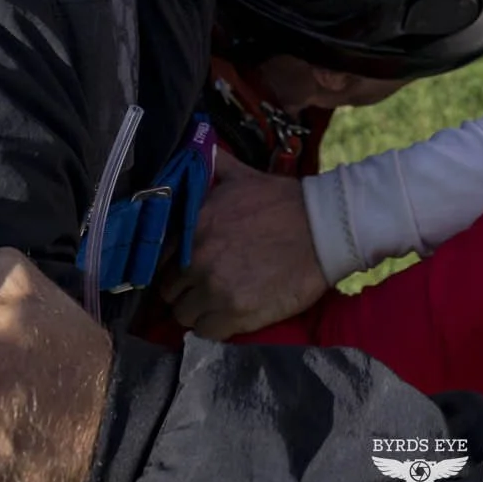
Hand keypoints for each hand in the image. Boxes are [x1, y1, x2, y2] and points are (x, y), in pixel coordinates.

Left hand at [160, 155, 329, 336]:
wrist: (324, 229)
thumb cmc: (283, 202)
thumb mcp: (241, 176)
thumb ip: (211, 165)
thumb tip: (196, 148)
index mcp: (193, 225)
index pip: (158, 259)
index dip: (172, 265)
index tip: (186, 269)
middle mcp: (197, 258)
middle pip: (168, 291)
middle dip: (183, 290)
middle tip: (203, 288)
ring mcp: (215, 288)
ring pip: (183, 315)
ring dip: (197, 311)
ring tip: (216, 304)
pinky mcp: (237, 313)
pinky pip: (205, 333)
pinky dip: (212, 328)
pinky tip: (227, 317)